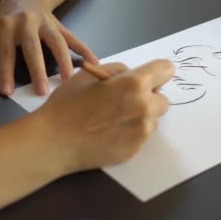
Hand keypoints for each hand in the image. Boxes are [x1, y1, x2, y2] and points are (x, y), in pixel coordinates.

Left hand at [0, 0, 97, 95]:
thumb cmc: (4, 18)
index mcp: (6, 25)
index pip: (5, 51)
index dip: (5, 72)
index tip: (7, 91)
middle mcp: (27, 23)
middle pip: (33, 47)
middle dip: (37, 69)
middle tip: (42, 90)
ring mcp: (46, 23)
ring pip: (57, 42)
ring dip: (64, 60)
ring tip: (68, 80)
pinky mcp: (60, 25)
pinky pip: (73, 38)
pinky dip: (85, 50)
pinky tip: (94, 63)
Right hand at [33, 59, 174, 172]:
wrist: (54, 141)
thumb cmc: (68, 103)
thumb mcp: (89, 75)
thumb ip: (118, 71)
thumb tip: (133, 75)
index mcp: (134, 84)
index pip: (166, 70)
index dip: (157, 71)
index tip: (148, 77)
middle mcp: (144, 108)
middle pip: (163, 99)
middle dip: (149, 97)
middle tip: (125, 100)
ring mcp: (142, 132)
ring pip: (153, 119)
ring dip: (141, 116)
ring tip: (114, 118)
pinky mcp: (136, 150)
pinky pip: (142, 136)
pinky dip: (131, 132)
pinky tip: (110, 133)